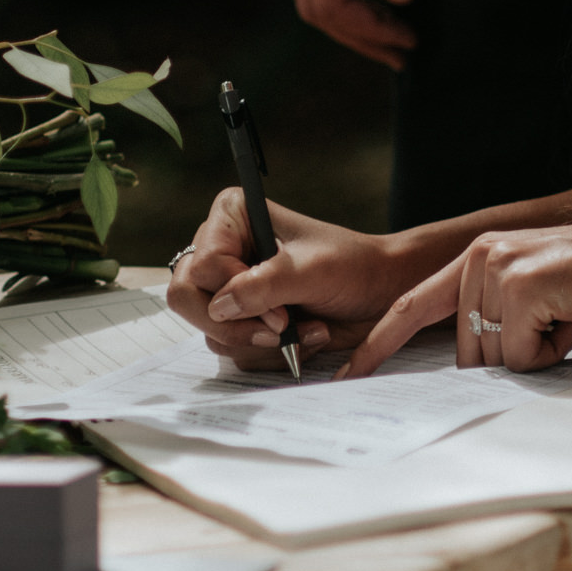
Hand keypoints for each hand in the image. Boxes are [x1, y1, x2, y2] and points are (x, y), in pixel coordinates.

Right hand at [166, 188, 427, 368]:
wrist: (383, 295)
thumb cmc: (354, 267)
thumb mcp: (310, 271)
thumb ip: (263, 286)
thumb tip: (219, 307)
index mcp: (232, 217)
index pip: (201, 264)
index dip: (233, 291)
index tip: (279, 307)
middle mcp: (224, 251)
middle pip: (187, 298)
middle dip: (234, 324)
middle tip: (278, 331)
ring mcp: (231, 290)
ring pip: (212, 332)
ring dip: (263, 341)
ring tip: (304, 328)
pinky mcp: (245, 321)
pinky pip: (234, 350)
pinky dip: (272, 353)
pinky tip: (304, 336)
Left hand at [341, 211, 571, 377]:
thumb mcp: (538, 298)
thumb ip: (499, 322)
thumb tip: (477, 370)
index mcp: (477, 257)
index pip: (412, 306)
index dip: (378, 344)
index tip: (347, 376)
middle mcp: (479, 257)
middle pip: (467, 350)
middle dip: (510, 359)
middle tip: (556, 327)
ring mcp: (497, 270)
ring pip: (495, 358)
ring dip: (536, 355)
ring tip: (568, 317)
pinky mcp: (521, 288)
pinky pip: (521, 357)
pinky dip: (551, 354)